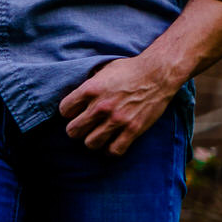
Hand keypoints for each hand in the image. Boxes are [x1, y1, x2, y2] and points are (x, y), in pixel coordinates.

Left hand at [58, 55, 176, 154]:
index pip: (65, 110)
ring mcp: (117, 120)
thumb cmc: (128, 70)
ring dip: (92, 140)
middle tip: (84, 126)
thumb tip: (77, 97)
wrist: (157, 75)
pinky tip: (112, 143)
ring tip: (97, 135)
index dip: (68, 112)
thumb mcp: (101, 71)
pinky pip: (114, 150)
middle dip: (76, 129)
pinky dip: (111, 150)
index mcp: (90, 89)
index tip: (75, 112)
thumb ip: (88, 85)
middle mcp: (100, 106)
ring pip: (91, 143)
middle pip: (73, 130)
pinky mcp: (133, 130)